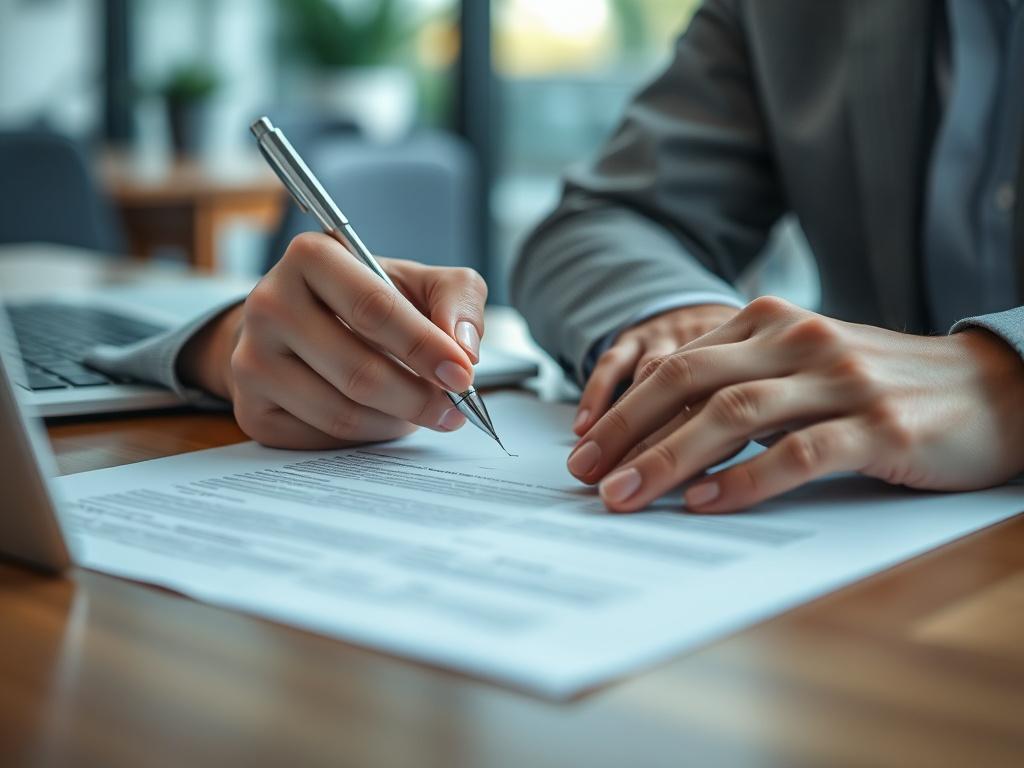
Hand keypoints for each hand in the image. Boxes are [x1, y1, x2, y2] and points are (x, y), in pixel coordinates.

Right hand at [179, 232, 486, 448]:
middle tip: (454, 409)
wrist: (301, 325)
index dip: (424, 347)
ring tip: (421, 411)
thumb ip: (456, 299)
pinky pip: (322, 438)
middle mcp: (268, 304)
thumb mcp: (418, 283)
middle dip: (418, 397)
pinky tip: (383, 418)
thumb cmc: (368, 300)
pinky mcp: (249, 408)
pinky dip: (367, 435)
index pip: (373, 308)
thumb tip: (464, 348)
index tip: (463, 374)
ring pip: (342, 412)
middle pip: (358, 370)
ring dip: (396, 420)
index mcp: (311, 256)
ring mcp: (250, 359)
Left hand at [567, 296, 1023, 512]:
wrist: (990, 388)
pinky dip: (747, 479)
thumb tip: (658, 427)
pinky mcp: (880, 426)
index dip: (623, 407)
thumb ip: (740, 380)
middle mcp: (800, 339)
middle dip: (628, 431)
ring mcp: (841, 380)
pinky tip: (708, 503)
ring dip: (670, 458)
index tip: (584, 448)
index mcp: (772, 320)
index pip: (679, 363)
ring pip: (735, 414)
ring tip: (627, 495)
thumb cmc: (879, 382)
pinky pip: (799, 451)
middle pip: (690, 381)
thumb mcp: (802, 364)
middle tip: (586, 474)